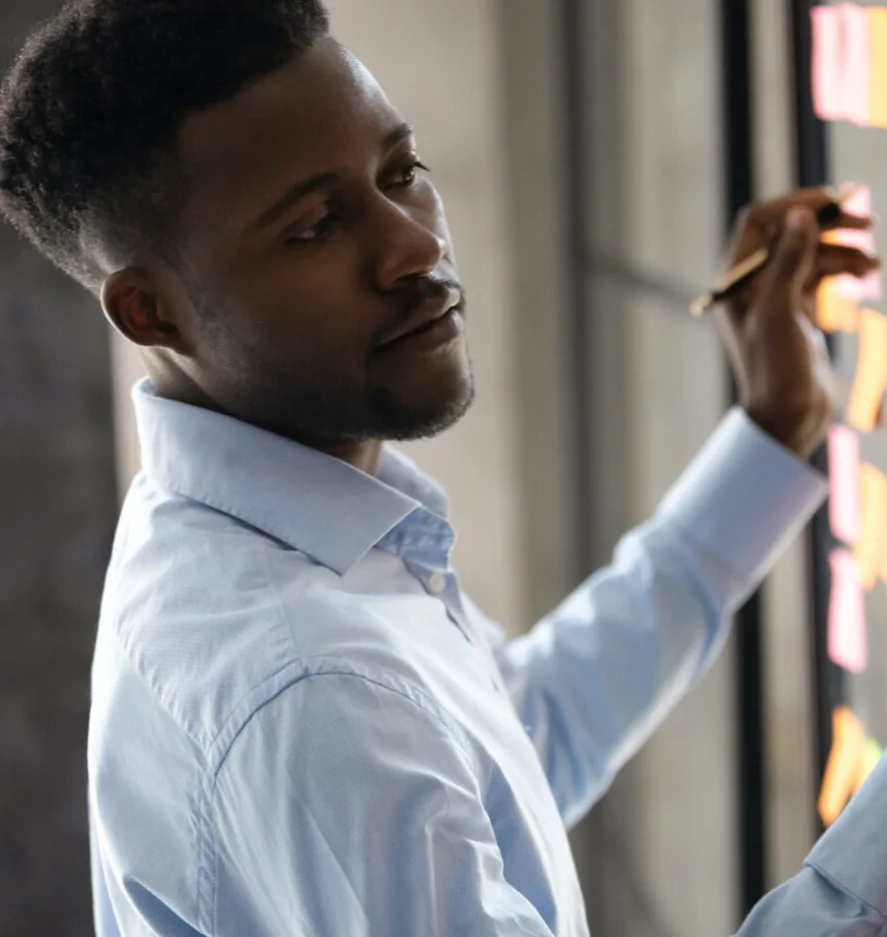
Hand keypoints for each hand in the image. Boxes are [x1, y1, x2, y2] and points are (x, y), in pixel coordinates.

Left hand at [715, 188, 879, 458]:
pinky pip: (821, 274)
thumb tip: (800, 216)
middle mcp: (751, 284)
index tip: (835, 200)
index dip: (796, 204)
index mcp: (735, 280)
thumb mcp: (780, 312)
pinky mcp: (797, 310)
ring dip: (843, 249)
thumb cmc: (775, 368)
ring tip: (873, 262)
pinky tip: (866, 273)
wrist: (788, 416)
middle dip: (828, 225)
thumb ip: (789, 262)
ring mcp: (775, 296)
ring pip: (811, 253)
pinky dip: (844, 268)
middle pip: (789, 233)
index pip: (760, 222)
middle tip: (867, 222)